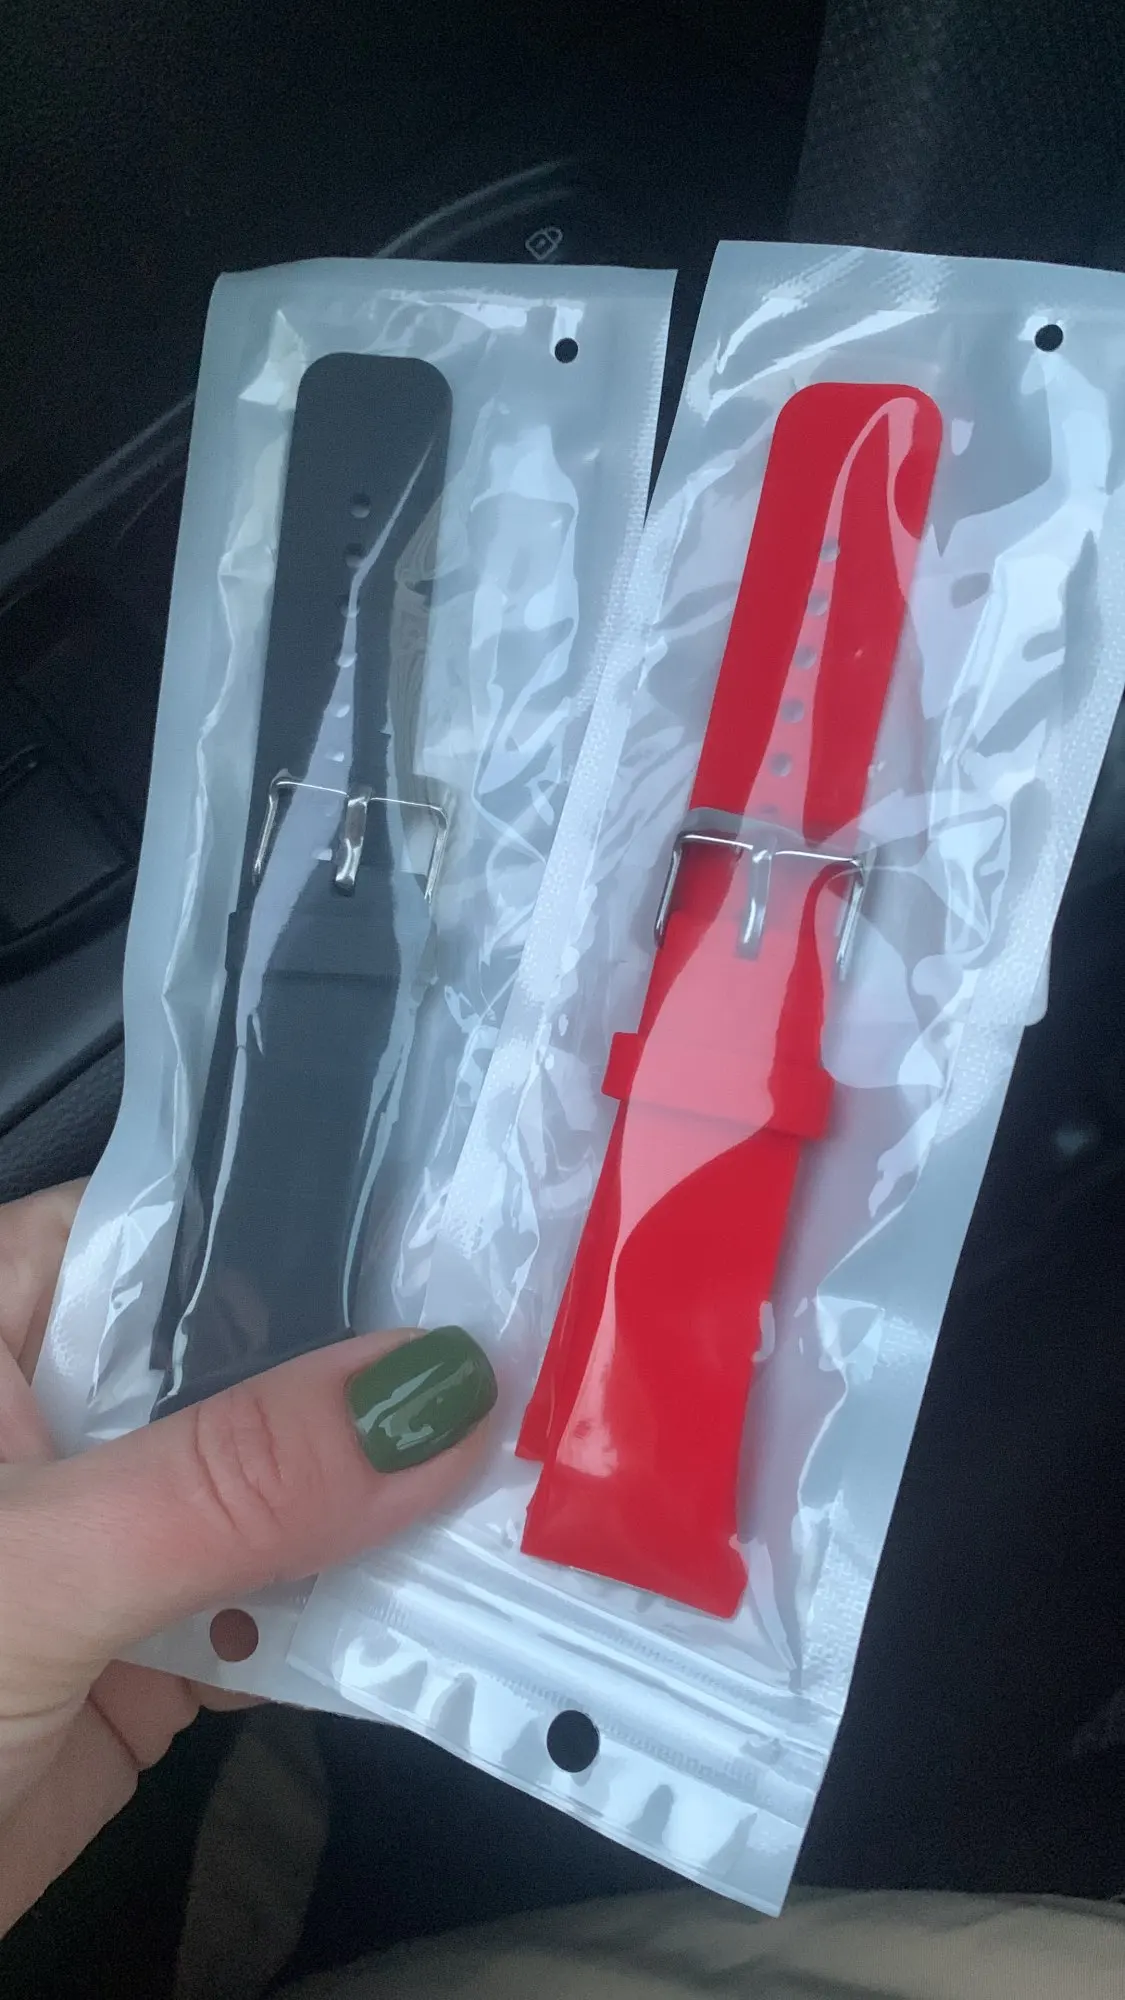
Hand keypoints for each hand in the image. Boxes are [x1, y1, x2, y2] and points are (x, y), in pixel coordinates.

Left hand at [0, 1185, 494, 1935]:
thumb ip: (231, 1478)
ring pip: (281, 1483)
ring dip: (389, 1500)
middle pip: (254, 1355)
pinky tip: (467, 1595)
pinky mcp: (147, 1641)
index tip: (482, 1237)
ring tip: (539, 1468)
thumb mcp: (34, 1567)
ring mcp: (110, 1527)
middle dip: (384, 1375)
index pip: (182, 1226)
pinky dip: (361, 1610)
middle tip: (551, 1359)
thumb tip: (440, 1388)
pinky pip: (280, 1597)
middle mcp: (60, 1404)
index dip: (326, 1226)